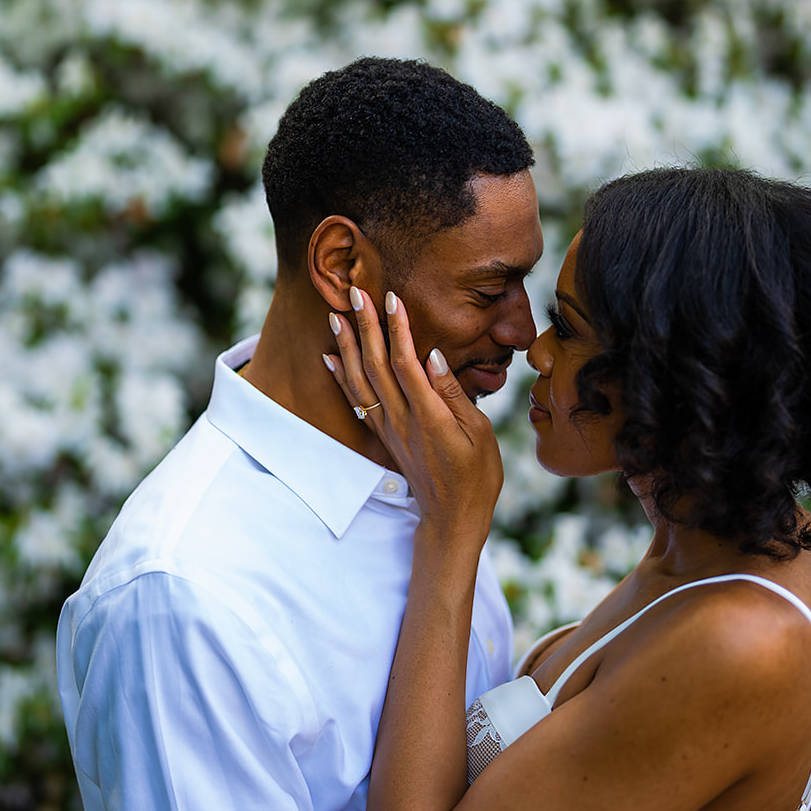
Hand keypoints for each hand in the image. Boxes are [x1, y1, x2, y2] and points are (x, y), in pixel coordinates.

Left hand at [325, 286, 502, 539]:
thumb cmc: (477, 476)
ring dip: (347, 346)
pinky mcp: (384, 437)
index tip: (392, 298)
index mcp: (429, 416)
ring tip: (336, 316)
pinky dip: (342, 377)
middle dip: (365, 326)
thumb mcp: (479, 434)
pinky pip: (357, 402)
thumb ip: (454, 394)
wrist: (452, 518)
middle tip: (356, 292)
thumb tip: (433, 357)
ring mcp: (389, 429)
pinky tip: (331, 357)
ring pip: (361, 381)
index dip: (398, 329)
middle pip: (377, 365)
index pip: (407, 363)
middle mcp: (402, 420)